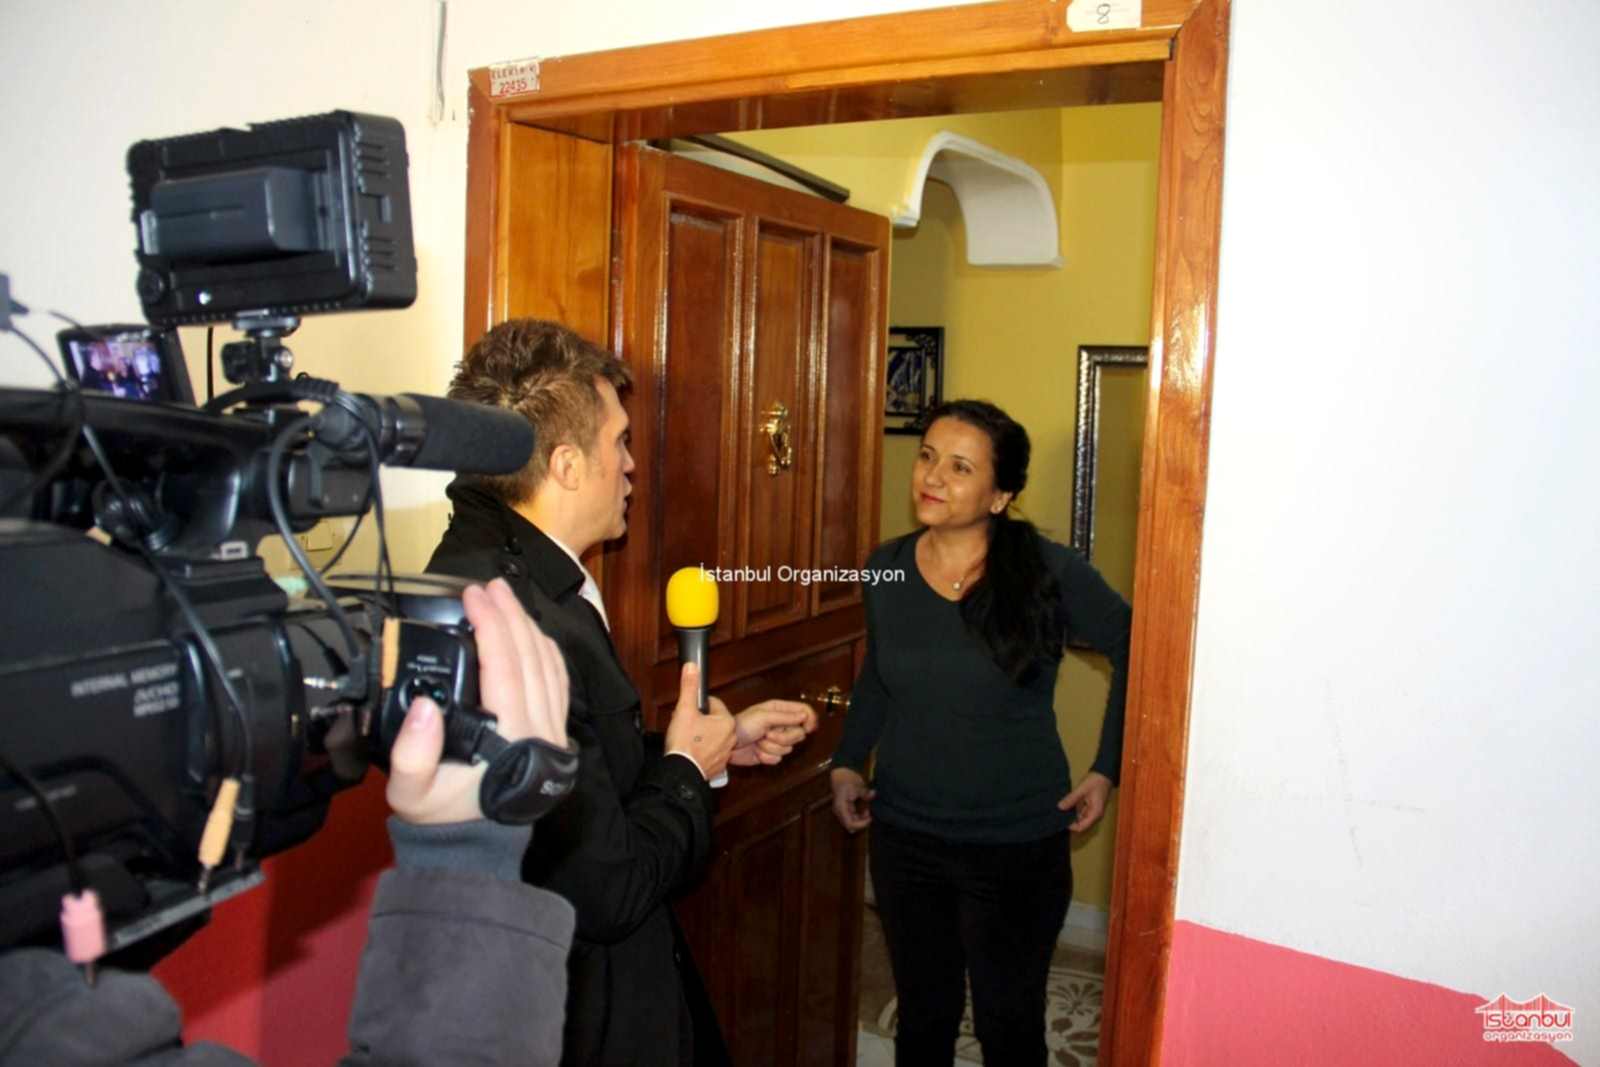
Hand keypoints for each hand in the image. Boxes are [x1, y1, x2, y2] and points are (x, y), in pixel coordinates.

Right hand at [387, 578, 569, 824]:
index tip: (472, 596)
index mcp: (510, 737)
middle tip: (488, 584)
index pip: (504, 666)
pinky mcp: (556, 730)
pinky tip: (530, 631)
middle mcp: (539, 727)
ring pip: (549, 664)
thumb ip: (412, 754)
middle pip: (530, 656)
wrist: (477, 845)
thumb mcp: (412, 794)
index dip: (491, 625)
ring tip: (506, 597)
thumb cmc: (443, 815)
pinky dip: (545, 649)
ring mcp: (553, 729)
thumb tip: (424, 705)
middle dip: (510, 614)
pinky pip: (558, 679)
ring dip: (528, 626)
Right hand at [663, 662, 737, 781]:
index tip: (689, 711)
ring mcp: (725, 753)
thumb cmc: (684, 742)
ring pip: (712, 736)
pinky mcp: (718, 765)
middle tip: (686, 725)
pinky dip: (702, 750)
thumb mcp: (684, 710)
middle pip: (713, 720)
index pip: (713, 703)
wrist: (681, 772)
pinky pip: (711, 752)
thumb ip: (689, 687)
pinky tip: (691, 751)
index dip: (698, 705)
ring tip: (687, 739)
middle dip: (699, 720)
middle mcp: (731, 737)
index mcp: (726, 721)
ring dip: (701, 735)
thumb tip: (692, 667)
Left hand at [730, 700, 816, 765]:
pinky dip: (767, 756)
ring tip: (759, 741)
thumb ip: (786, 717)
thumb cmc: (742, 725)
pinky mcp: (771, 753)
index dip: (810, 719)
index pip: (804, 711)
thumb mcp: (764, 717)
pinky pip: (779, 759)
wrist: (728, 745)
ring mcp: (777, 740)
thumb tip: (805, 715)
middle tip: (768, 734)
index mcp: (780, 710)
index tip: (808, 728)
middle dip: (784, 737)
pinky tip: (757, 751)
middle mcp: (781, 724)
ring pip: (789, 748)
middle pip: (799, 733)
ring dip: (771, 747)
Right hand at [829, 767, 874, 832]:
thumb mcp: (858, 785)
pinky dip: (860, 815)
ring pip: (852, 822)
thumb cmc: (847, 778)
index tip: (870, 818)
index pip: (850, 824)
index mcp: (841, 807)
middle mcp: (839, 811)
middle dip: (862, 822)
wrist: (840, 771)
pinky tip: (865, 808)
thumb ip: (865, 794)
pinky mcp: (844, 808)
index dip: (861, 824)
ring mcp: (841, 810)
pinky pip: (852, 817)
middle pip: (851, 825)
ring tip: (868, 810)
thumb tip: (873, 794)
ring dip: (861, 819)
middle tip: (870, 814)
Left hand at [1058, 771, 1112, 832]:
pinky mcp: (1090, 808)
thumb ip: (1071, 799)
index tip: (1060, 820)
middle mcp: (1094, 816)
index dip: (1070, 826)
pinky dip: (1074, 812)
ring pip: (1080, 819)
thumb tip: (1059, 807)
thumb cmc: (1095, 782)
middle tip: (1058, 815)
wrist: (1104, 774)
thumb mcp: (1081, 789)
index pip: (1081, 828)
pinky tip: (1066, 807)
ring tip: (1060, 811)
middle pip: (1080, 825)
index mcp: (1095, 814)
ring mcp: (1092, 812)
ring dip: (1071, 817)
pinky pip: (1080, 813)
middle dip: (1070, 822)